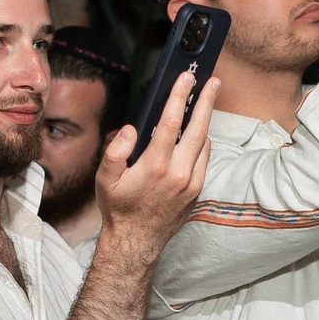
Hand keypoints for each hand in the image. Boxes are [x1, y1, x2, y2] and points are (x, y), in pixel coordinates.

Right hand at [94, 69, 214, 260]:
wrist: (137, 242)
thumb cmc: (119, 208)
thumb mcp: (105, 180)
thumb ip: (115, 152)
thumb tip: (131, 130)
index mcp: (155, 166)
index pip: (171, 123)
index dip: (180, 96)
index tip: (186, 77)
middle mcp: (179, 174)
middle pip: (199, 129)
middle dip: (206, 101)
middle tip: (213, 81)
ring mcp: (192, 183)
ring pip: (204, 143)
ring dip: (206, 120)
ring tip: (206, 99)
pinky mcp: (197, 191)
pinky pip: (204, 159)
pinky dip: (202, 143)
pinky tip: (196, 133)